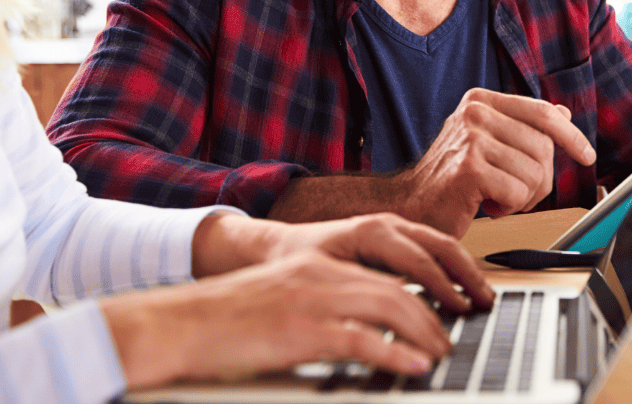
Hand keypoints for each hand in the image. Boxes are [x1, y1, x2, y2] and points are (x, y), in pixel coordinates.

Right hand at [104, 250, 452, 389]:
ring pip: (390, 306)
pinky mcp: (300, 330)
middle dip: (434, 314)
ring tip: (440, 353)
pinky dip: (395, 353)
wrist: (181, 323)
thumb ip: (325, 305)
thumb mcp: (285, 300)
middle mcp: (322, 274)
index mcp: (320, 264)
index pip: (387, 270)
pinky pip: (362, 340)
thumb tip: (366, 331)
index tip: (445, 309)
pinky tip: (412, 367)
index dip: (423, 290)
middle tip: (450, 338)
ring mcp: (312, 300)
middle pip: (399, 287)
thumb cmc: (229, 320)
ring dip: (424, 332)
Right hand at [395, 89, 595, 236]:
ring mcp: (471, 137)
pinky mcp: (469, 168)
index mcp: (481, 100)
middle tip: (513, 192)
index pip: (543, 112)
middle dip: (538, 180)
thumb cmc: (450, 179)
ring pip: (535, 173)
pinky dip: (508, 207)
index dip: (571, 136)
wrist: (410, 205)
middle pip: (544, 147)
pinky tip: (485, 204)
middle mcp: (475, 112)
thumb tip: (563, 113)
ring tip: (494, 197)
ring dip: (522, 197)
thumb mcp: (488, 144)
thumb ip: (522, 127)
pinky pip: (518, 193)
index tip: (586, 155)